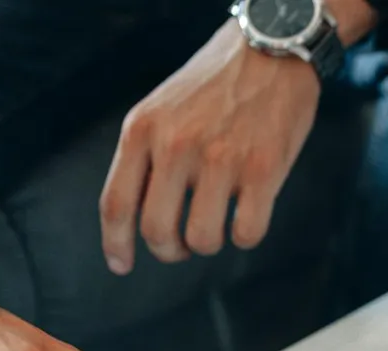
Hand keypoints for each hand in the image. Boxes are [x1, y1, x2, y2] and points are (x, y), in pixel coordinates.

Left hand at [100, 19, 320, 273]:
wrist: (272, 48)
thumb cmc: (217, 82)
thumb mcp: (162, 107)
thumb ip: (146, 153)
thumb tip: (137, 215)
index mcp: (143, 129)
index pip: (116, 204)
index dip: (116, 244)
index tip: (122, 264)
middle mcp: (177, 145)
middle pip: (157, 230)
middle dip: (168, 250)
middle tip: (180, 246)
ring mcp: (222, 159)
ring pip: (202, 239)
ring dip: (207, 244)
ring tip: (216, 227)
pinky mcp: (264, 169)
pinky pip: (247, 232)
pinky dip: (245, 236)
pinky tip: (248, 218)